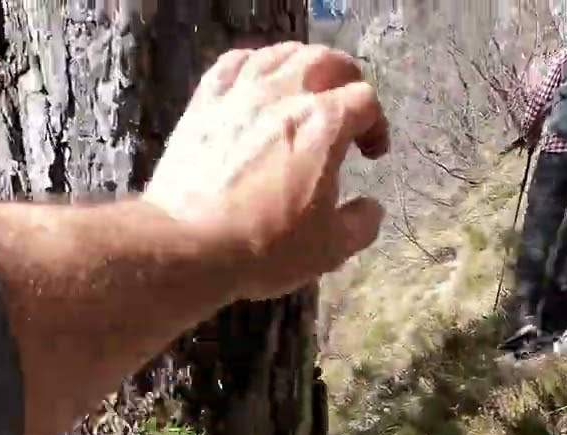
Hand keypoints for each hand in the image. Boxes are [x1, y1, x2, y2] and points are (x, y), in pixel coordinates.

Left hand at [143, 42, 390, 300]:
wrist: (190, 244)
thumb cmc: (266, 247)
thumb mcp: (330, 248)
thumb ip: (361, 223)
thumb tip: (370, 208)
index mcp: (324, 124)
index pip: (364, 101)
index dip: (376, 124)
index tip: (371, 153)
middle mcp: (284, 95)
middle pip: (326, 61)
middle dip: (346, 79)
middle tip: (346, 106)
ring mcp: (241, 93)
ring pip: (280, 54)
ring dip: (302, 65)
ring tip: (304, 88)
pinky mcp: (204, 101)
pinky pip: (233, 63)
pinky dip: (253, 64)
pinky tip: (255, 82)